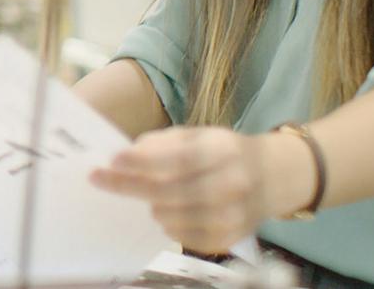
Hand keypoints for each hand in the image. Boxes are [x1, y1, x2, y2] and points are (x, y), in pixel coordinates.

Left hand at [89, 126, 272, 254]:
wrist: (273, 177)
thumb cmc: (226, 153)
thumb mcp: (200, 135)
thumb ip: (165, 143)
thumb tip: (130, 154)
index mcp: (224, 151)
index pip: (176, 159)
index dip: (142, 161)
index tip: (113, 160)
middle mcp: (232, 184)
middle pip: (169, 192)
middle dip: (129, 185)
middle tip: (101, 178)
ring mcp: (233, 216)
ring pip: (171, 217)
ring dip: (152, 205)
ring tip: (152, 194)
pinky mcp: (230, 238)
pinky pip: (183, 237)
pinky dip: (168, 224)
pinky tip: (170, 210)